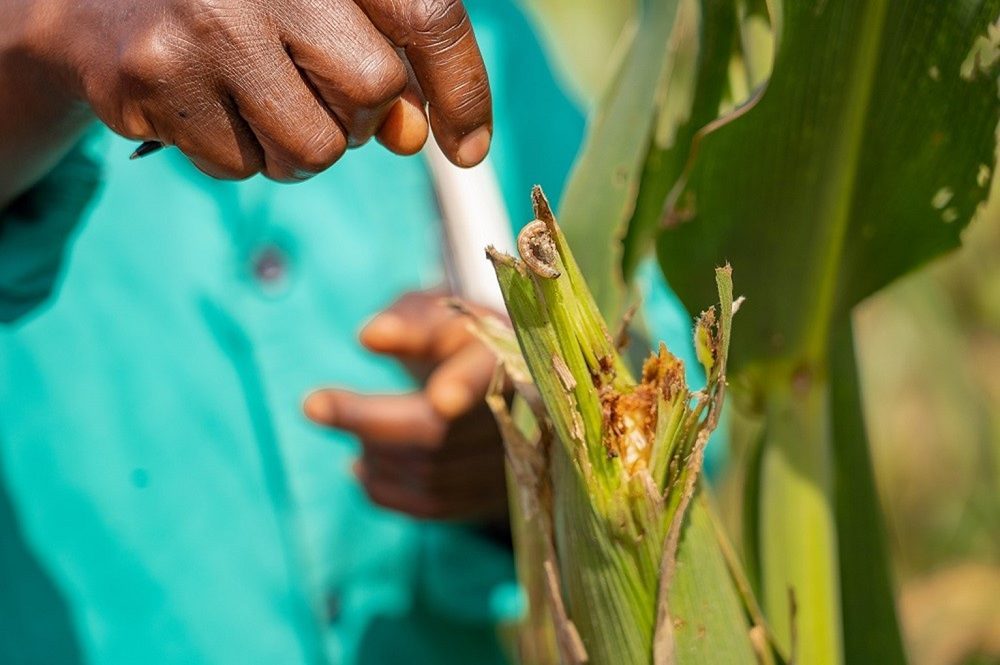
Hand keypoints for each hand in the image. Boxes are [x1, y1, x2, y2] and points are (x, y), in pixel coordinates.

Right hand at [22, 0, 490, 179]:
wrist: (100, 0)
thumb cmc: (238, 9)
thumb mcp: (318, 14)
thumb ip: (377, 60)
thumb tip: (416, 138)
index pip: (427, 13)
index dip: (462, 88)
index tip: (468, 147)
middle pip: (373, 92)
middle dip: (357, 118)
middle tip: (315, 96)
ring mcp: (208, 23)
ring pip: (313, 149)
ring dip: (300, 150)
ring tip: (257, 103)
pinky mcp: (156, 76)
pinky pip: (242, 167)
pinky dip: (238, 155)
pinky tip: (206, 106)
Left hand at [304, 290, 508, 520]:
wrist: (504, 383)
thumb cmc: (461, 338)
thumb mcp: (441, 312)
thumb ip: (410, 320)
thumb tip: (371, 337)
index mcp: (507, 360)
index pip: (489, 376)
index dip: (467, 388)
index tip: (441, 399)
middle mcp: (516, 418)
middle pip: (439, 432)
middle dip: (370, 420)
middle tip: (314, 404)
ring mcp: (506, 465)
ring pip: (429, 474)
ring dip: (373, 453)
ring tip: (343, 421)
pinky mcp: (489, 499)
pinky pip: (430, 506)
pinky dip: (384, 488)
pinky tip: (362, 464)